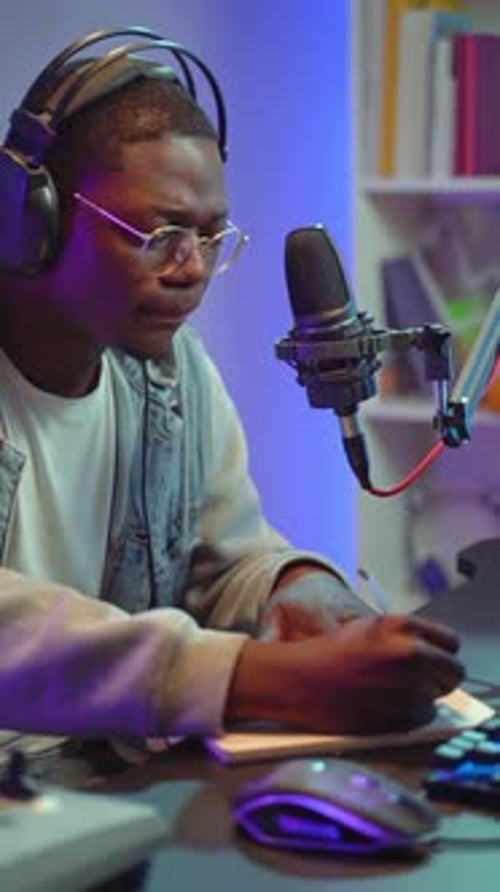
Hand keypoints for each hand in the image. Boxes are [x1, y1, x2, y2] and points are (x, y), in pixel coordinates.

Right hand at [227, 613, 463, 734]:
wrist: (294, 680)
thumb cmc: (324, 654)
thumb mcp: (366, 629)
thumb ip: (401, 637)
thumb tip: (429, 652)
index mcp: (402, 626)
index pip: (450, 641)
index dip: (440, 652)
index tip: (432, 659)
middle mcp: (410, 654)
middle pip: (452, 671)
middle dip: (437, 676)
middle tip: (413, 678)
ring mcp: (407, 686)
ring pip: (437, 697)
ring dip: (421, 696)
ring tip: (389, 691)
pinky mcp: (398, 715)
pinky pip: (420, 717)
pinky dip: (408, 715)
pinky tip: (381, 706)